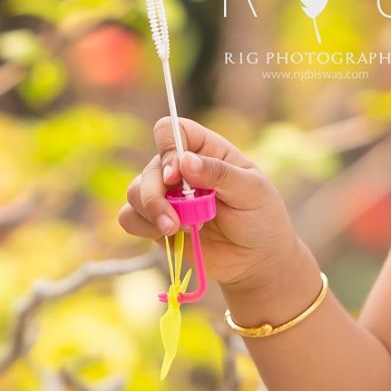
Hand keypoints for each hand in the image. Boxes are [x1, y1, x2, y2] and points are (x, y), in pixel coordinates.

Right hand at [114, 115, 301, 293]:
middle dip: (155, 195)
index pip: (172, 131)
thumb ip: (219, 173)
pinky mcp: (157, 222)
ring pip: (134, 192)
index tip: (177, 175)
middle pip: (150, 168)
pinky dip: (142, 227)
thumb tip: (184, 161)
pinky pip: (129, 217)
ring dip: (150, 212)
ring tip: (177, 231)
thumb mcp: (251, 190)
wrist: (257, 259)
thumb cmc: (261, 217)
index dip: (168, 148)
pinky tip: (169, 236)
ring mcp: (167, 196)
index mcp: (206, 150)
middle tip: (174, 222)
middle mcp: (181, 169)